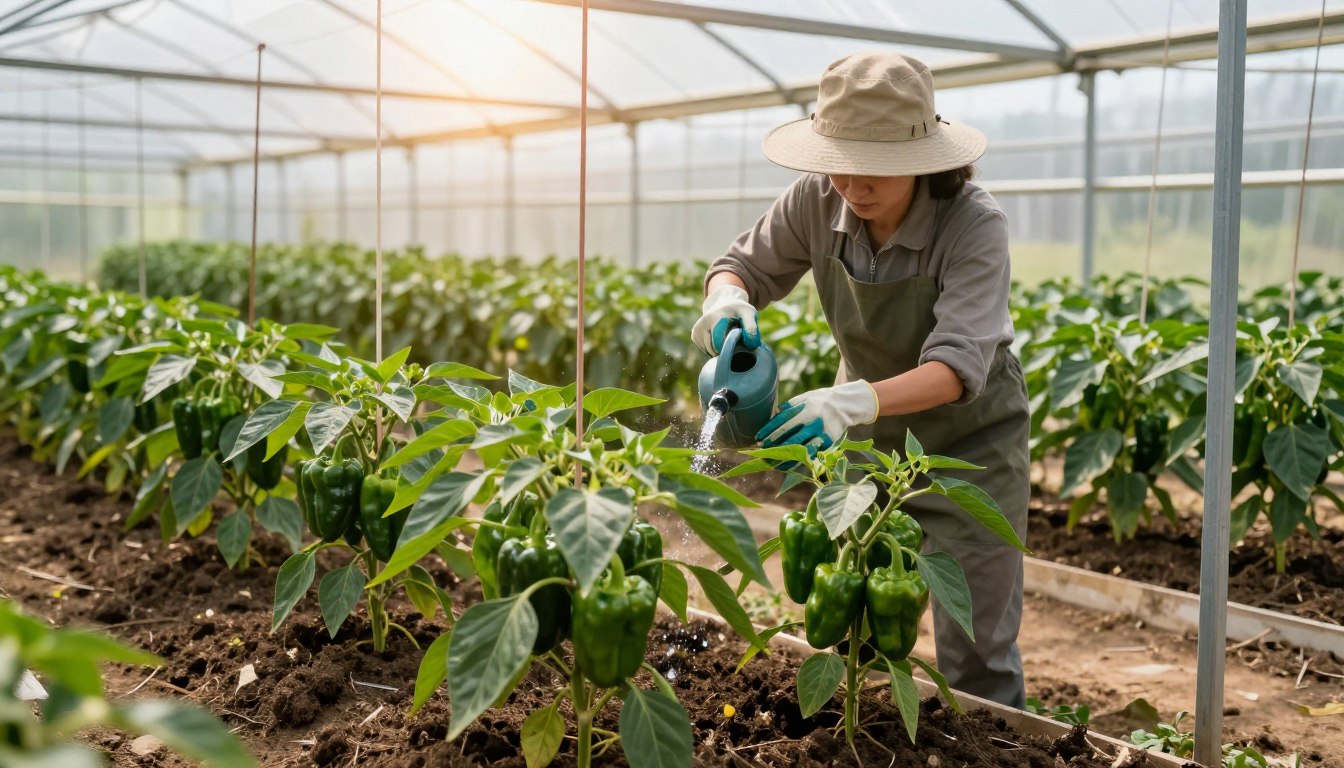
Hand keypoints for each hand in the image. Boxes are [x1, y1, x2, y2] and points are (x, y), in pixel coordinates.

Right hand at [691, 285, 759, 355]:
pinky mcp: (694, 334)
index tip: (737, 345)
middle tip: (733, 341)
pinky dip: (712, 349)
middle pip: (712, 348)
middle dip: (723, 350)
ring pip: (707, 351)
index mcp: (716, 317)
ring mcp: (697, 328)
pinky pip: (703, 349)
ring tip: (726, 338)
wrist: (725, 301)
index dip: (728, 348)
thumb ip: (752, 327)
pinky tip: (719, 339)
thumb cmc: (739, 310)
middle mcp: (704, 322)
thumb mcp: (749, 313)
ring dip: (718, 350)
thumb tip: (750, 344)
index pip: (718, 342)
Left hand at [757, 381, 879, 453]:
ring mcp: (821, 433)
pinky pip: (811, 454)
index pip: (782, 422)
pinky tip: (788, 465)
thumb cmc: (819, 401)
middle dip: (774, 446)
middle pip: (789, 438)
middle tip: (762, 452)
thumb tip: (773, 415)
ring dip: (785, 458)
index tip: (758, 439)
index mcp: (804, 409)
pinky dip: (798, 461)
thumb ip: (788, 407)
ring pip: (800, 449)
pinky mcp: (828, 443)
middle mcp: (813, 422)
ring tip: (773, 463)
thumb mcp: (804, 398)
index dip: (769, 431)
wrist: (844, 405)